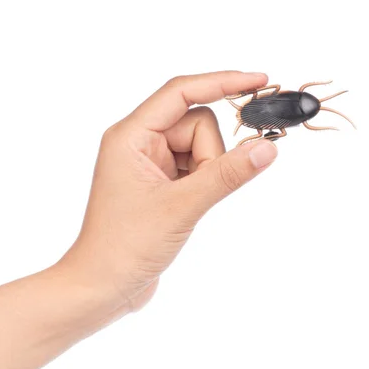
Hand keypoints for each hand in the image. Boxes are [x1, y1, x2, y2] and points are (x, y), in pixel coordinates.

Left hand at [65, 71, 277, 310]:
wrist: (102, 287)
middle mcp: (137, 144)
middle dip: (210, 157)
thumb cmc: (126, 247)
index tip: (259, 81)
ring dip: (207, 174)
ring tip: (186, 207)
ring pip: (200, 149)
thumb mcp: (182, 207)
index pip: (181, 92)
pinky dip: (202, 183)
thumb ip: (227, 175)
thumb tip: (266, 147)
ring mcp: (148, 165)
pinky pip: (194, 168)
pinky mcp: (159, 185)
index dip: (222, 82)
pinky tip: (187, 209)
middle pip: (196, 125)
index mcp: (131, 137)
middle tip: (195, 193)